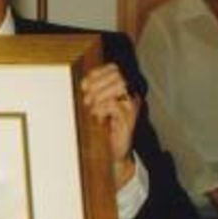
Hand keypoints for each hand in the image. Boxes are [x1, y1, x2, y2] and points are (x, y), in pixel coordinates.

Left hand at [79, 63, 138, 187]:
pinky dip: (101, 111)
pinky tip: (100, 120)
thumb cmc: (107, 127)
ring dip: (98, 99)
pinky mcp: (129, 117)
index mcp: (125, 88)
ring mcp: (132, 105)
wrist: (119, 150)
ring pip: (116, 88)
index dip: (97, 73)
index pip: (114, 68)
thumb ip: (94, 92)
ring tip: (94, 111)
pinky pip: (112, 105)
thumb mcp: (99, 105)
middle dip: (96, 86)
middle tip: (87, 101)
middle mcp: (132, 94)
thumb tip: (84, 84)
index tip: (84, 85)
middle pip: (117, 76)